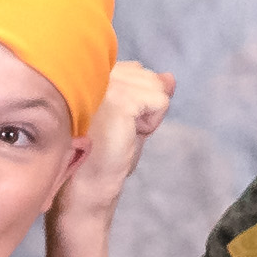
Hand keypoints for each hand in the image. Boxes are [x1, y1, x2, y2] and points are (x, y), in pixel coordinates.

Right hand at [64, 60, 176, 221]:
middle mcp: (94, 72)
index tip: (112, 124)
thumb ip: (148, 94)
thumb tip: (170, 77)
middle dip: (142, 106)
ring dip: (146, 116)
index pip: (136, 71)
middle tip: (115, 130)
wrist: (86, 185)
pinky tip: (125, 135)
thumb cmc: (102, 157)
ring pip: (156, 86)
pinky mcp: (118, 97)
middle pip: (147, 76)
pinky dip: (151, 123)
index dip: (135, 101)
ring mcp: (104, 82)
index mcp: (90, 74)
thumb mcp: (131, 120)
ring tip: (118, 132)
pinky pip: (160, 101)